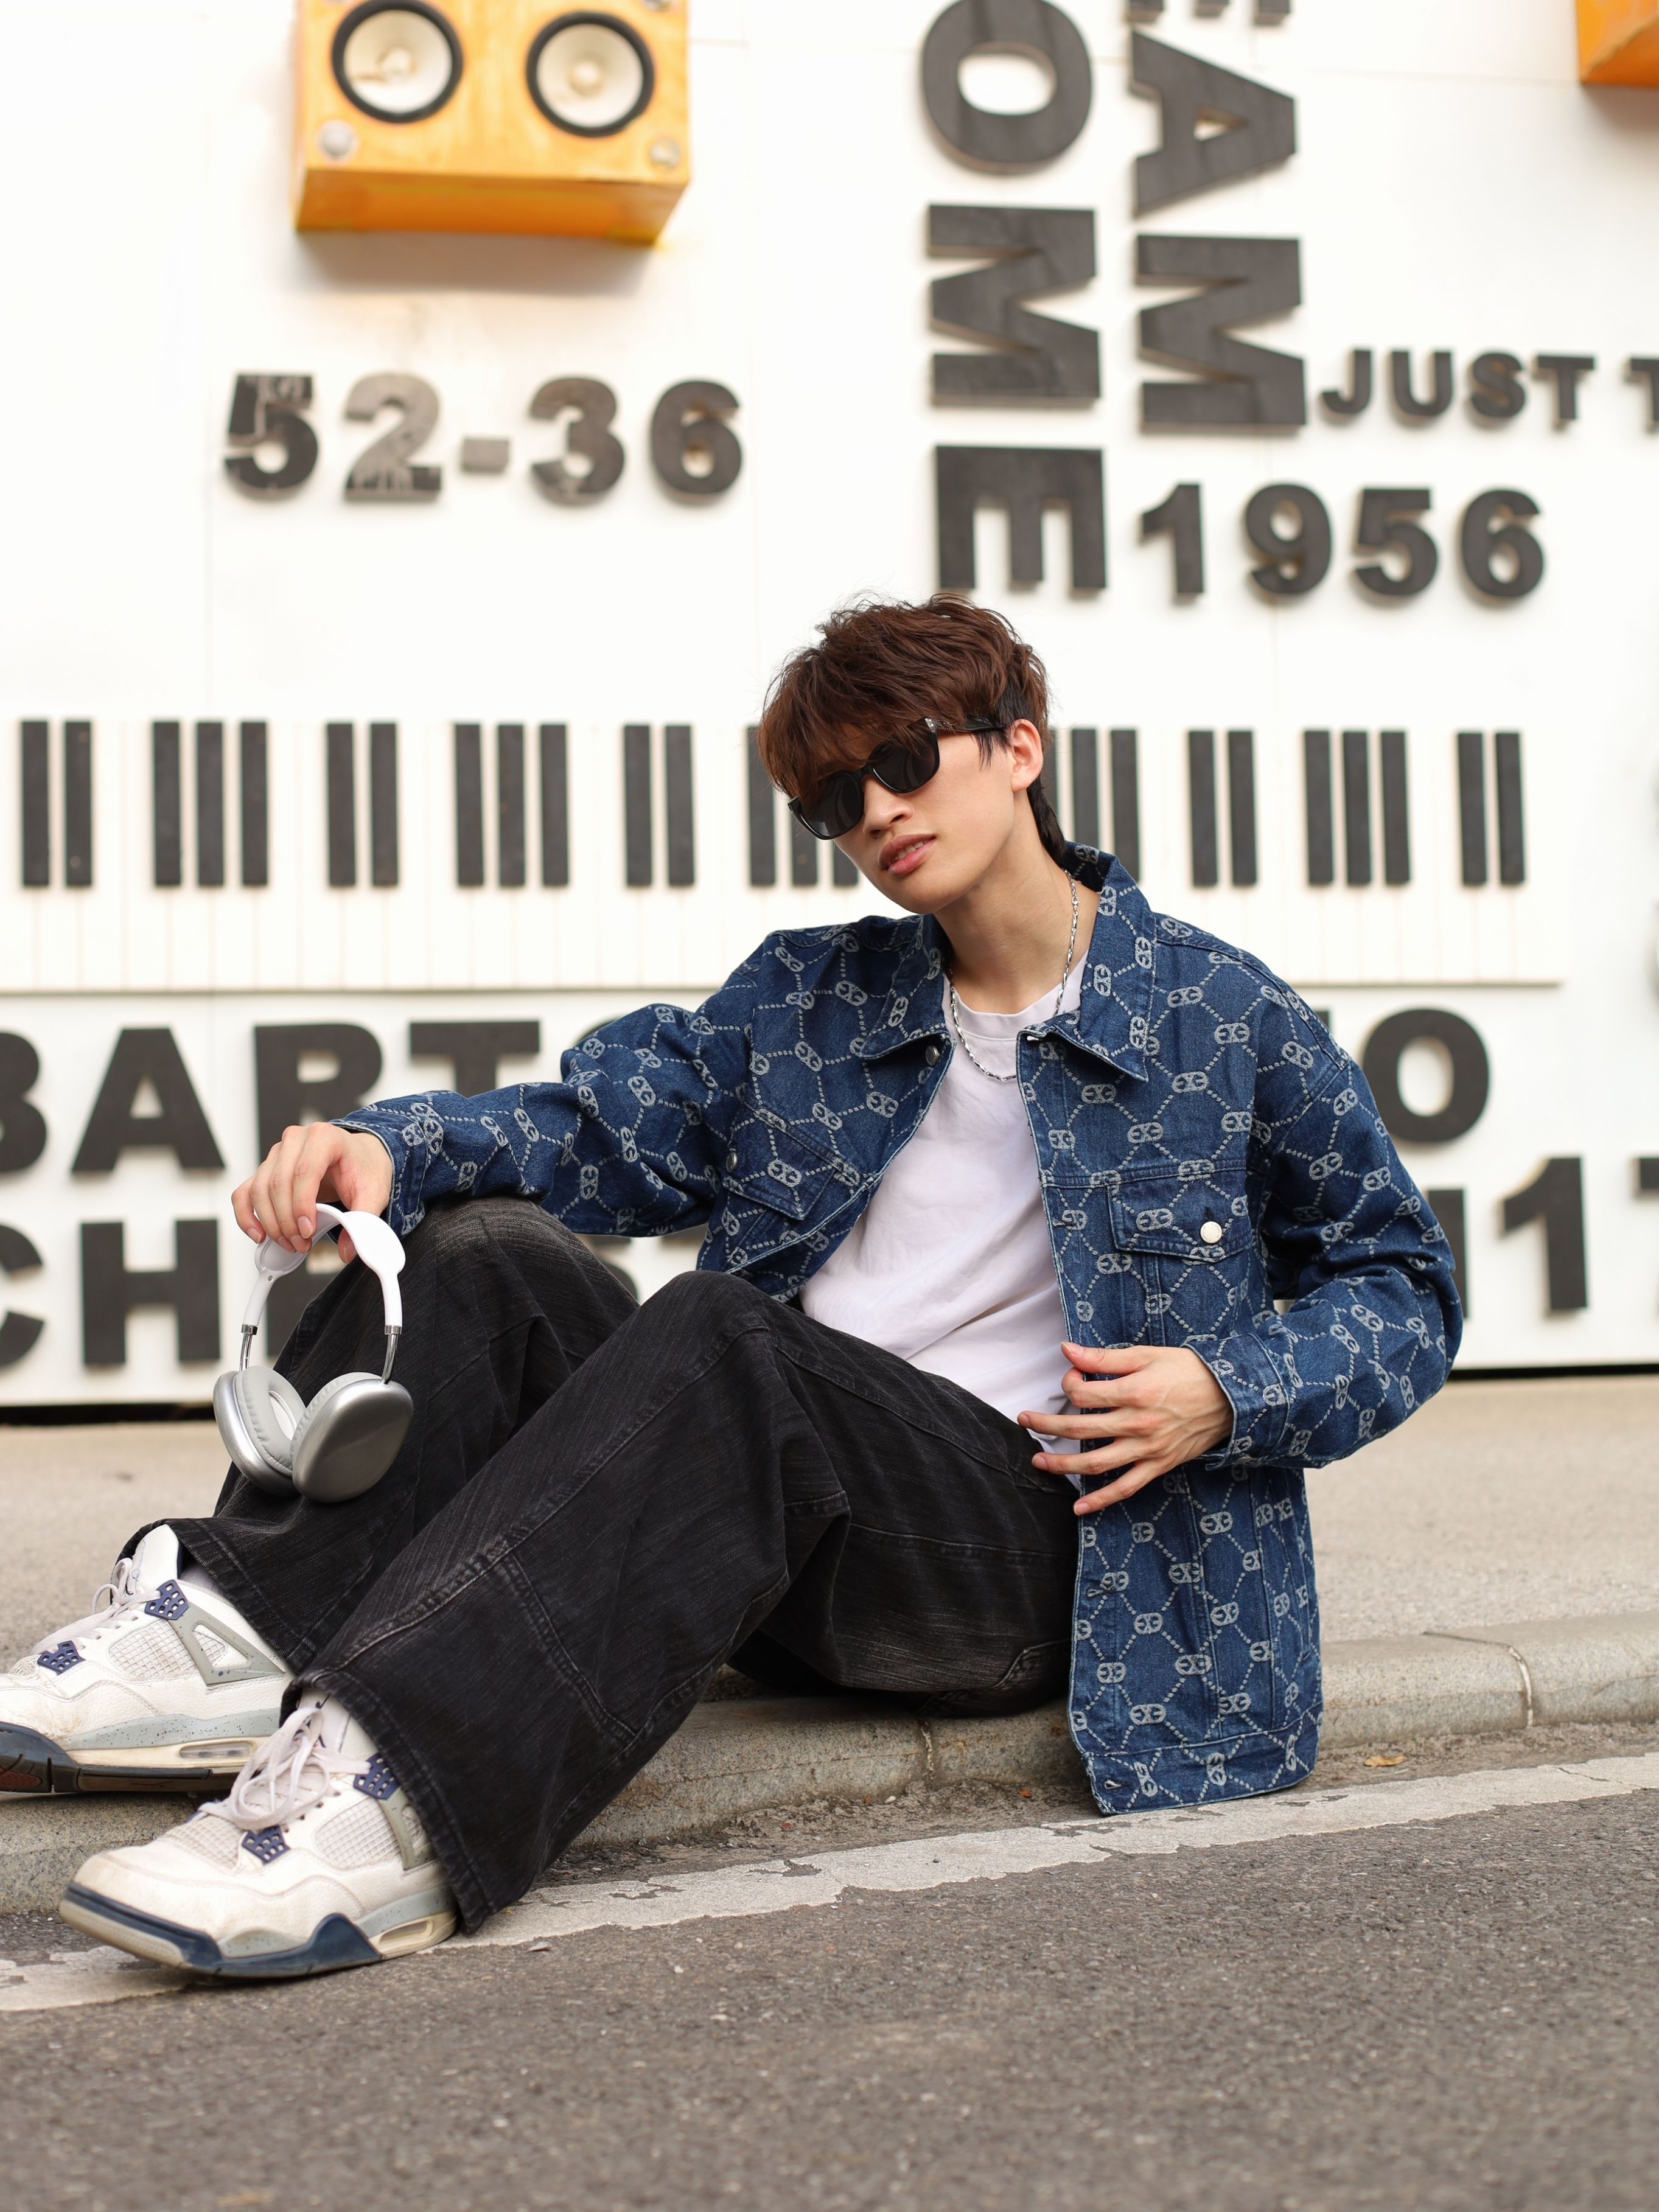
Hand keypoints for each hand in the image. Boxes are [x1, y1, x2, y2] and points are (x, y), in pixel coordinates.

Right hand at [232, 1125, 392, 1264]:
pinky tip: (259, 1235)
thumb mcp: (374, 1193)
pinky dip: (246, 1216)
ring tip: (290, 1243)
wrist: (359, 1157)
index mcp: (324, 1137)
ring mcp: (277, 1153)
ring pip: (259, 1190)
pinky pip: (245, 1192)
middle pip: (278, 1183)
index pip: (304, 1171)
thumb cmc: (364, 1169)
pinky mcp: (266, 1169)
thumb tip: (348, 1250)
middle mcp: (296, 1140)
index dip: (302, 1205)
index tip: (307, 1231)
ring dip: (271, 1223)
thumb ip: (364, 1220)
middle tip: (301, 1244)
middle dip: (287, 1221)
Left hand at [1019, 1343, 1232, 1517]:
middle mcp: (1137, 1424)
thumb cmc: (1188, 1371)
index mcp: (1133, 1392)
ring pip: (1096, 1463)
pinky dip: (1101, 1501)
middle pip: (1079, 1428)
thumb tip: (1067, 1350)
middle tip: (1025, 1421)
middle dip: (1047, 1424)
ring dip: (1063, 1464)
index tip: (1071, 1378)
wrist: (1231, 1398)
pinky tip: (1079, 1508)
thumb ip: (1104, 1358)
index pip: (1082, 1394)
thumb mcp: (1146, 1355)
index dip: (1068, 1384)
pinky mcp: (1158, 1466)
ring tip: (1039, 1461)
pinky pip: (1126, 1489)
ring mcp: (1147, 1449)